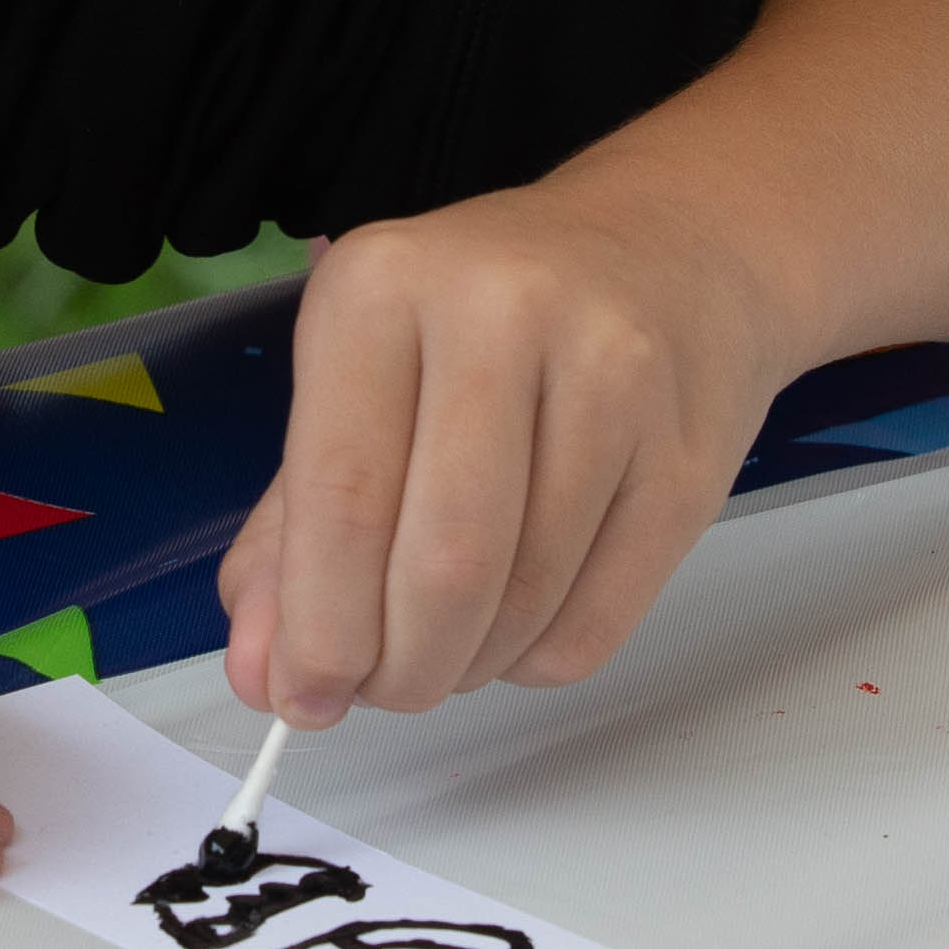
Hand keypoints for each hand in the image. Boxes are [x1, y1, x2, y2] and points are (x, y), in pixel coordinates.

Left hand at [219, 181, 787, 729]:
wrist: (667, 251)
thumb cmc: (484, 321)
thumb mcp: (358, 379)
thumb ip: (291, 531)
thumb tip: (259, 671)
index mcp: (382, 287)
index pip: (342, 496)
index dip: (316, 627)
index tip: (299, 697)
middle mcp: (499, 315)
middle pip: (442, 563)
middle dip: (397, 668)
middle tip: (379, 690)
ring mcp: (612, 378)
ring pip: (523, 603)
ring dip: (467, 665)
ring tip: (444, 647)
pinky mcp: (689, 453)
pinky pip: (600, 619)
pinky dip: (537, 657)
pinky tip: (515, 625)